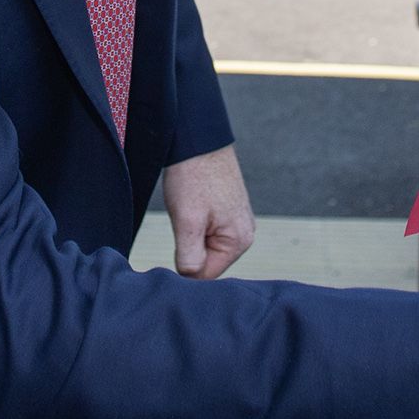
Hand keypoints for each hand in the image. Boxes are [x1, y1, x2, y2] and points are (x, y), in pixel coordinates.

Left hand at [163, 144, 254, 278]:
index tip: (175, 243)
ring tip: (186, 211)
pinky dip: (194, 226)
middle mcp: (244, 235)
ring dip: (190, 237)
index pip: (206, 275)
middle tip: (180, 223)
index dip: (184, 266)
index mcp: (239, 241)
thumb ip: (190, 256)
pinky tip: (190, 208)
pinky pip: (207, 233)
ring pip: (204, 247)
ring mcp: (237, 223)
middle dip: (188, 250)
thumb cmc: (193, 176)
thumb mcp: (187, 221)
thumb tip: (189, 278)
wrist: (198, 139)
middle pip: (207, 263)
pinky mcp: (227, 213)